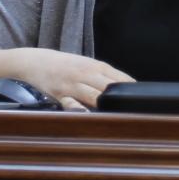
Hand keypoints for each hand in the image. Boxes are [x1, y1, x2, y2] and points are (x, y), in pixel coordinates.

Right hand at [1, 48, 132, 110]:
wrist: (32, 61)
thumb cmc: (63, 65)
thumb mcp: (85, 65)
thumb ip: (103, 76)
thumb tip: (125, 89)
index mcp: (96, 66)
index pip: (121, 78)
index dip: (133, 91)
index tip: (146, 102)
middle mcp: (86, 74)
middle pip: (111, 88)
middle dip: (123, 100)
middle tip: (137, 113)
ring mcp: (73, 85)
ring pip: (95, 96)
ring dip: (107, 106)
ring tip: (120, 117)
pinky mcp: (59, 95)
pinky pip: (72, 104)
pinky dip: (80, 111)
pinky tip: (88, 117)